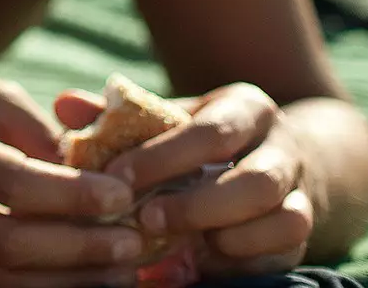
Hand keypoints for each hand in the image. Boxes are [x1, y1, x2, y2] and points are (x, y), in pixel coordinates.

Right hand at [0, 72, 141, 287]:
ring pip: (4, 276)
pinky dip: (46, 287)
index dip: (71, 194)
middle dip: (80, 247)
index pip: (10, 181)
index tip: (121, 193)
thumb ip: (38, 131)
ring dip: (71, 279)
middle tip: (133, 239)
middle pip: (10, 241)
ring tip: (123, 268)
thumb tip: (95, 171)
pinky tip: (86, 278)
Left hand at [67, 83, 316, 279]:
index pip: (210, 131)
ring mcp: (300, 194)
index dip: (163, 158)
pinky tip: (199, 264)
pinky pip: (285, 255)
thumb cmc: (196, 138)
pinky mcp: (302, 236)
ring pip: (285, 221)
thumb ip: (117, 114)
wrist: (265, 159)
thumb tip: (65, 105)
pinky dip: (242, 263)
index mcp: (247, 108)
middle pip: (254, 182)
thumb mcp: (165, 118)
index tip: (117, 178)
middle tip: (145, 220)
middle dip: (197, 206)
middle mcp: (283, 148)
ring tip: (178, 247)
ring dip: (228, 239)